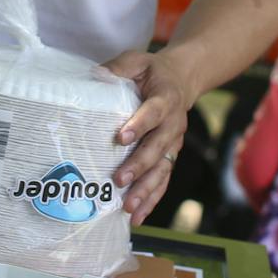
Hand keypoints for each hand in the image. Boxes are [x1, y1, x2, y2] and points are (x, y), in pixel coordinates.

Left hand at [102, 50, 191, 224]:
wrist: (181, 80)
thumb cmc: (152, 71)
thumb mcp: (136, 61)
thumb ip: (118, 68)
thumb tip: (95, 77)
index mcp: (166, 98)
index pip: (154, 112)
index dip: (139, 125)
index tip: (120, 137)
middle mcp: (174, 124)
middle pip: (158, 147)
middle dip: (140, 165)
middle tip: (120, 180)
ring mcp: (174, 143)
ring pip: (162, 170)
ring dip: (146, 190)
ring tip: (128, 207)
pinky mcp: (170, 156)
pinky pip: (163, 180)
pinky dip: (152, 199)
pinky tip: (137, 216)